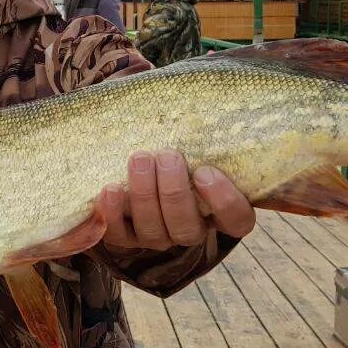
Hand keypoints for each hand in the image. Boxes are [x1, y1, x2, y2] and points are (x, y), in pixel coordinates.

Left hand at [98, 149, 254, 251]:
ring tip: (139, 159)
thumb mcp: (203, 144)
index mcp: (220, 211)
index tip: (205, 172)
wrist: (145, 160)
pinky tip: (110, 189)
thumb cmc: (183, 148)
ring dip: (145, 195)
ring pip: (154, 231)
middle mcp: (191, 229)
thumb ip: (215, 139)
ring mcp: (159, 236)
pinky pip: (120, 235)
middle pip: (188, 228)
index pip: (236, 219)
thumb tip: (232, 110)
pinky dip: (113, 214)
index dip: (224, 202)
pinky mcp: (128, 237)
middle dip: (174, 192)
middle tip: (167, 156)